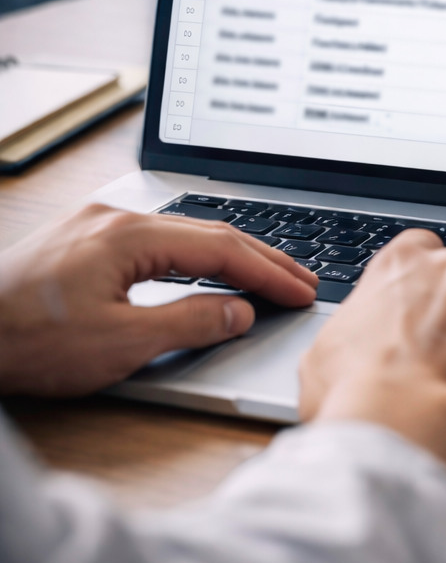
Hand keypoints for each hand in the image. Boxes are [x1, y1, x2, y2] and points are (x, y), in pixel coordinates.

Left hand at [0, 203, 316, 396]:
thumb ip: (189, 323)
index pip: (222, 249)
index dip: (268, 272)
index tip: (301, 291)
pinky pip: (158, 241)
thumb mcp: (117, 345)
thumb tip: (239, 312)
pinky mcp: (84, 240)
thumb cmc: (21, 341)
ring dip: (230, 256)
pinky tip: (208, 269)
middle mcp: (117, 218)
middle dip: (261, 258)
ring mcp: (98, 224)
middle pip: (210, 233)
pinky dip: (195, 258)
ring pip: (185, 235)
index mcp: (130, 235)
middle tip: (301, 280)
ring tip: (268, 275)